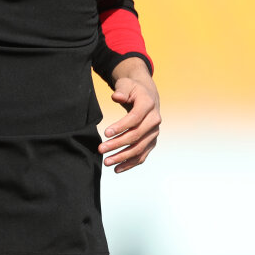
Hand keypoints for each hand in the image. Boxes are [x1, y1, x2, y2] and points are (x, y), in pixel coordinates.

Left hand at [99, 58, 159, 172]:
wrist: (147, 96)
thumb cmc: (133, 90)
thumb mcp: (126, 85)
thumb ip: (122, 90)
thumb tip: (117, 97)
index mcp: (148, 104)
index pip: (135, 118)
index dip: (121, 126)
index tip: (106, 133)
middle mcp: (154, 120)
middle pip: (136, 136)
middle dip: (117, 144)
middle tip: (100, 149)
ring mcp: (154, 133)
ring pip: (139, 149)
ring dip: (122, 157)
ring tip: (106, 162)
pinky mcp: (151, 142)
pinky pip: (142, 156)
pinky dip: (130, 164)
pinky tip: (117, 169)